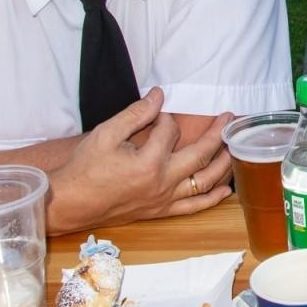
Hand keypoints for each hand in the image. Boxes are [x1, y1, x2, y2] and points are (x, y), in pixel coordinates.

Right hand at [47, 88, 234, 233]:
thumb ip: (135, 114)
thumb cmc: (85, 168)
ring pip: (204, 182)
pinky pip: (193, 206)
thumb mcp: (105, 134)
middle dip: (217, 134)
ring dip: (224, 163)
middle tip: (229, 118)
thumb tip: (158, 95)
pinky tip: (226, 189)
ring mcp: (163, 199)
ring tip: (235, 145)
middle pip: (200, 155)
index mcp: (148, 163)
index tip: (160, 113)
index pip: (170, 132)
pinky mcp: (160, 211)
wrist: (71, 202)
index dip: (166, 118)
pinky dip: (212, 198)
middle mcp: (161, 183)